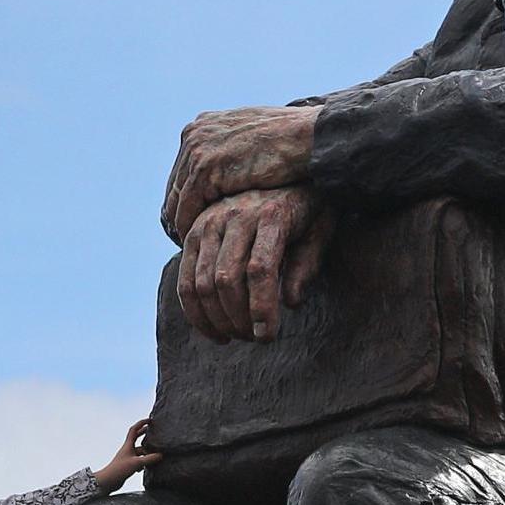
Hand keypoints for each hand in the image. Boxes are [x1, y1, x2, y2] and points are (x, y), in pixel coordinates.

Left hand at [93, 419, 162, 491]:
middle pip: (136, 438)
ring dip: (147, 451)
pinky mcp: (128, 465)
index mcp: (128, 445)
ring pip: (139, 451)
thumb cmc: (119, 470)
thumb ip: (149, 459)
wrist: (108, 481)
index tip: (149, 420)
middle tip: (153, 431)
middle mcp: (127, 449)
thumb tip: (161, 455)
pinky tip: (148, 467)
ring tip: (156, 453)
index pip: (134, 430)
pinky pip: (138, 460)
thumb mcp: (136, 463)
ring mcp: (127, 457)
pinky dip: (144, 462)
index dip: (141, 423)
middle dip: (144, 434)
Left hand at [162, 105, 319, 241]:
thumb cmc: (289, 138)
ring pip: (177, 198)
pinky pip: (186, 207)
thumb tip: (228, 158)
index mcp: (203, 124)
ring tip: (190, 246)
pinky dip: (188, 226)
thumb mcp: (251, 135)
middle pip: (176, 184)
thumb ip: (233, 146)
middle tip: (185, 237)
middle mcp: (194, 135)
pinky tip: (196, 243)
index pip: (184, 169)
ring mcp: (197, 151)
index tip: (192, 217)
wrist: (305, 135)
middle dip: (179, 211)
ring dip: (181, 223)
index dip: (187, 196)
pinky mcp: (204, 169)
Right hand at [177, 186, 333, 342]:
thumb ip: (308, 264)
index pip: (260, 269)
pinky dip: (194, 311)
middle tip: (254, 338)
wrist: (277, 165)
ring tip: (237, 336)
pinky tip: (214, 330)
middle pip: (226, 278)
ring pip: (201, 282)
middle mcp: (235, 215)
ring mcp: (209, 222)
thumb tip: (290, 302)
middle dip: (238, 318)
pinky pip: (184, 278)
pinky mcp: (193, 232)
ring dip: (217, 319)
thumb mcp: (320, 230)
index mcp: (271, 215)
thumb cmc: (305, 208)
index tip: (267, 336)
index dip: (262, 307)